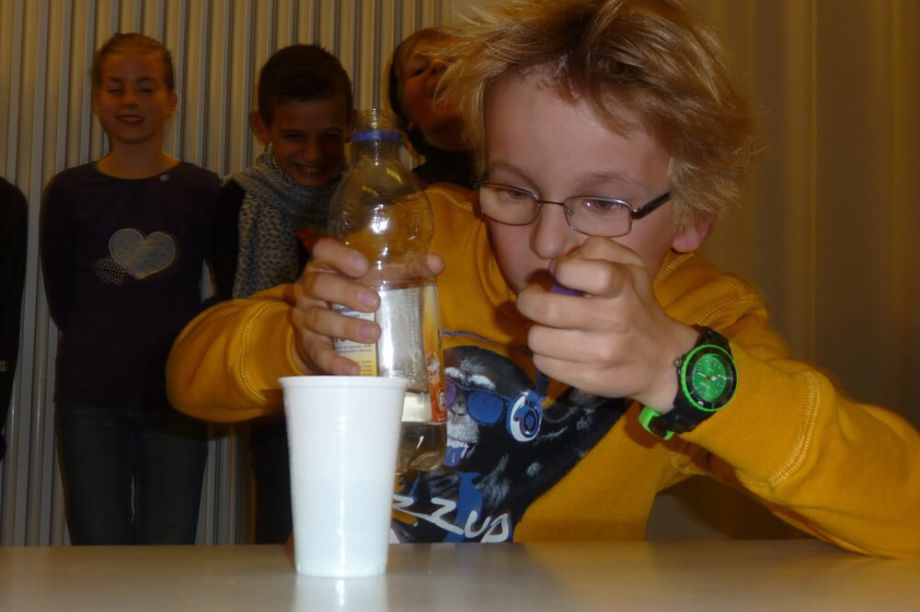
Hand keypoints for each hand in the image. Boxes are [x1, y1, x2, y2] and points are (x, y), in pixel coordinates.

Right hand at [290, 237, 443, 375]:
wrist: (320, 336)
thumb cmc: (351, 299)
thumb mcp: (372, 281)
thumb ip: (404, 270)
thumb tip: (438, 263)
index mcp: (326, 266)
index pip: (324, 250)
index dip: (340, 255)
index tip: (362, 265)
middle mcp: (311, 289)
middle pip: (319, 285)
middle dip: (346, 293)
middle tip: (375, 302)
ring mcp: (306, 317)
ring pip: (319, 319)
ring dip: (346, 327)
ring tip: (374, 334)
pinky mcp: (308, 345)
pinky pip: (318, 353)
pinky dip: (335, 362)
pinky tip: (352, 370)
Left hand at [515, 236, 697, 408]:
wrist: (662, 359)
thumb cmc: (637, 304)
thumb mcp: (630, 266)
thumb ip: (597, 249)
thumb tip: (561, 261)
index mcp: (620, 287)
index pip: (574, 270)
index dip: (559, 268)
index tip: (559, 272)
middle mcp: (611, 320)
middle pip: (546, 309)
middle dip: (529, 301)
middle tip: (533, 300)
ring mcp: (599, 353)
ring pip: (538, 340)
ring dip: (537, 331)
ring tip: (549, 328)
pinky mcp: (588, 378)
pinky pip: (543, 363)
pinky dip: (545, 354)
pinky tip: (559, 349)